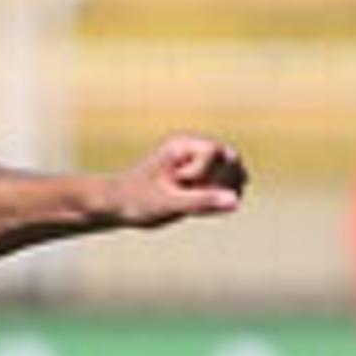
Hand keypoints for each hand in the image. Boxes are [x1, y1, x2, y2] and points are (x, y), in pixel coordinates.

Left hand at [107, 135, 248, 228]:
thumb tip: (236, 201)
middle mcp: (195, 150)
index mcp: (182, 145)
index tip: (180, 183)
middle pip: (232, 159)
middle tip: (192, 197)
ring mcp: (201, 165)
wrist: (119, 205)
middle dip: (220, 183)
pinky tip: (196, 210)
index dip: (205, 172)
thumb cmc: (138, 199)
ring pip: (235, 174)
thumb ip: (203, 200)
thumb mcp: (169, 202)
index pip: (216, 152)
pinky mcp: (203, 180)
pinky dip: (218, 203)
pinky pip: (228, 189)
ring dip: (221, 194)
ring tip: (194, 206)